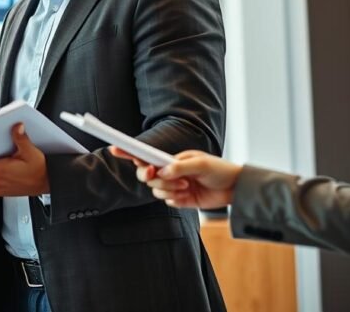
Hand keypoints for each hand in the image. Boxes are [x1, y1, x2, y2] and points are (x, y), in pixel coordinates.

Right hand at [109, 147, 241, 208]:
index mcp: (170, 159)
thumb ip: (179, 167)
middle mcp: (168, 171)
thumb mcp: (201, 164)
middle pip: (145, 174)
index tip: (115, 149)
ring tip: (187, 186)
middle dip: (152, 177)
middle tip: (164, 176)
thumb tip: (161, 171)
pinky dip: (175, 199)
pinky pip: (167, 200)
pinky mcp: (178, 199)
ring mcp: (172, 186)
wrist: (235, 189)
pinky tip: (188, 195)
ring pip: (155, 189)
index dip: (129, 152)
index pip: (145, 154)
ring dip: (169, 189)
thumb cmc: (219, 169)